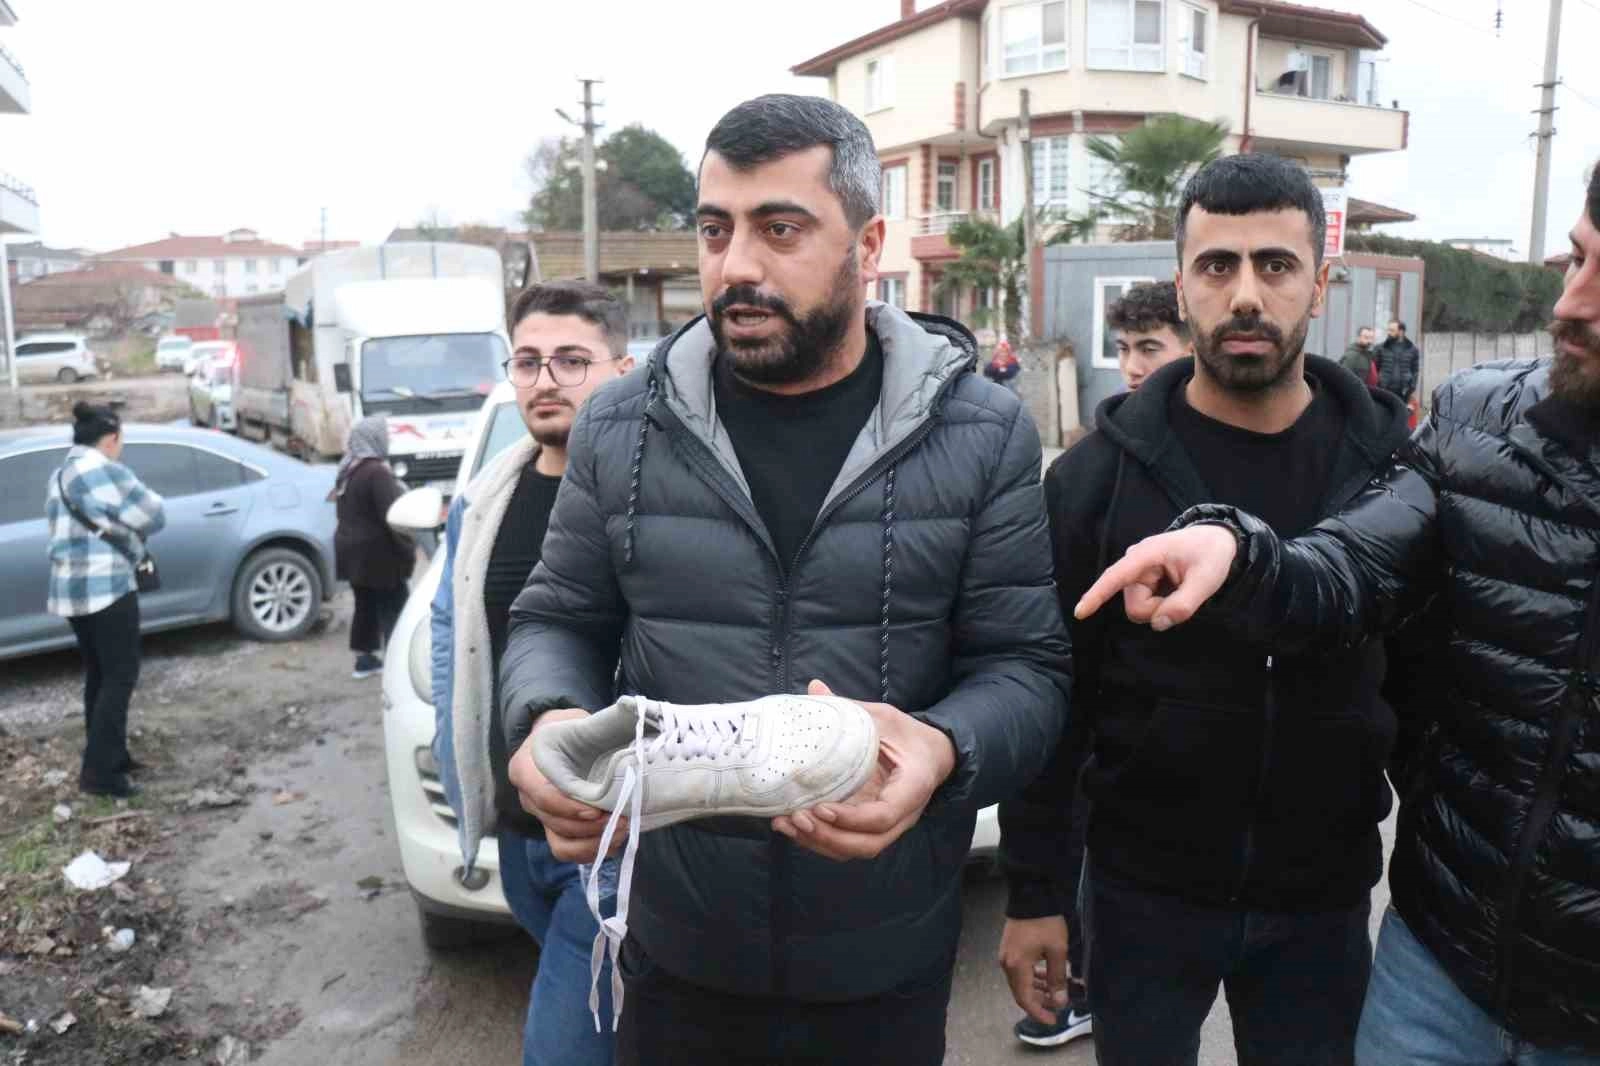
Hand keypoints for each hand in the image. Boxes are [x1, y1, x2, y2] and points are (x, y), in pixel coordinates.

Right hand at [507, 707, 624, 862]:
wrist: (560, 740)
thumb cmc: (568, 728)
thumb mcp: (573, 721)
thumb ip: (589, 730)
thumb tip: (624, 727)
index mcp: (525, 768)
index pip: (542, 796)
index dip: (569, 808)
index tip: (597, 811)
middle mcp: (529, 798)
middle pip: (555, 824)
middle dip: (590, 829)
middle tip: (622, 820)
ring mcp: (542, 816)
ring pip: (561, 844)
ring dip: (594, 843)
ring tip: (622, 830)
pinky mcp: (556, 829)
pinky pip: (570, 850)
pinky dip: (594, 850)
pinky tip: (616, 840)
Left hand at [772, 680, 956, 861]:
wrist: (931, 754)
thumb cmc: (907, 735)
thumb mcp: (884, 717)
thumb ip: (851, 708)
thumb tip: (814, 688)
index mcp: (912, 786)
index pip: (884, 815)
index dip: (852, 818)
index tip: (822, 807)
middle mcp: (903, 815)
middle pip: (868, 843)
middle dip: (829, 837)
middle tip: (797, 818)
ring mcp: (887, 825)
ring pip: (856, 849)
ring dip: (820, 843)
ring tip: (786, 825)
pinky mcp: (871, 828)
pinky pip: (848, 844)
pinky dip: (820, 841)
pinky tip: (792, 827)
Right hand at [999, 915, 1070, 1023]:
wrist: (1032, 895)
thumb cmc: (1045, 923)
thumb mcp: (1057, 951)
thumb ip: (1058, 978)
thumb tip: (1060, 1001)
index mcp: (1017, 966)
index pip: (1025, 999)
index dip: (1039, 1012)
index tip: (1053, 1020)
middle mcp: (1007, 963)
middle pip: (1021, 991)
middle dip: (1039, 1002)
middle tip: (1057, 1007)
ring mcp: (1006, 955)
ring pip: (1020, 981)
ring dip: (1037, 989)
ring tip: (1055, 992)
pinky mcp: (1009, 948)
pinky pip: (1019, 970)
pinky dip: (1032, 977)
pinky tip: (1046, 976)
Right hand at [1074, 524, 1236, 630]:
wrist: (1217, 540)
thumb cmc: (1211, 555)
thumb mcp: (1206, 580)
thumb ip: (1184, 604)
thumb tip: (1158, 624)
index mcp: (1147, 555)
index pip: (1116, 577)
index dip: (1097, 595)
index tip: (1080, 613)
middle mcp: (1135, 562)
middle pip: (1135, 605)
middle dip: (1158, 610)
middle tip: (1183, 595)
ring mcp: (1137, 572)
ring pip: (1139, 607)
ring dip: (1160, 607)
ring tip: (1180, 590)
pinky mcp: (1140, 579)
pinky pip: (1144, 603)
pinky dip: (1160, 604)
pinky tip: (1173, 590)